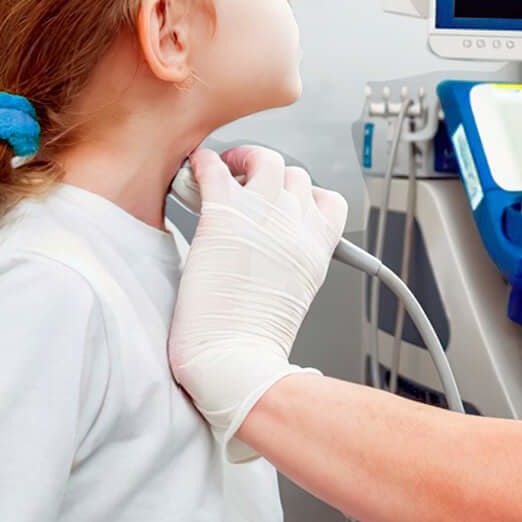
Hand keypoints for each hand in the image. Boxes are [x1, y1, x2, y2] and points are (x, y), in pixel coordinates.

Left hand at [166, 144, 347, 460]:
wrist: (236, 362)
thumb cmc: (255, 344)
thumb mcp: (292, 297)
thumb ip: (286, 266)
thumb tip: (266, 259)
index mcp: (317, 249)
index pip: (327, 201)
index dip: (304, 194)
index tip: (282, 199)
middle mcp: (296, 226)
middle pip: (296, 174)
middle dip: (271, 173)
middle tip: (245, 180)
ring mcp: (262, 217)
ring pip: (264, 159)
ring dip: (242, 159)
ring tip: (223, 170)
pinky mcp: (224, 216)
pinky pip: (214, 169)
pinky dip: (203, 165)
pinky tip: (194, 173)